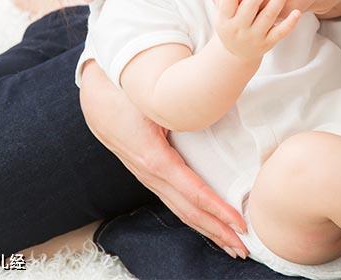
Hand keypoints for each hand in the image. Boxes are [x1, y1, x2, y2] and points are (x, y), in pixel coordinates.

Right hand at [79, 61, 248, 258]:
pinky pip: (173, 200)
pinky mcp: (147, 172)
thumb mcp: (155, 100)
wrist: (96, 94)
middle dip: (218, 231)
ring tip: (231, 244)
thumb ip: (183, 108)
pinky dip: (193, 214)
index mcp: (155, 159)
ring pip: (180, 210)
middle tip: (245, 249)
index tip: (242, 224)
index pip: (194, 193)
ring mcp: (147, 176)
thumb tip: (214, 103)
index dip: (219, 210)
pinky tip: (206, 222)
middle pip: (189, 211)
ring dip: (207, 228)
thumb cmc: (127, 92)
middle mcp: (150, 174)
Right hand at [212, 0, 300, 60]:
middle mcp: (238, 29)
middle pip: (249, 8)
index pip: (227, 1)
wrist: (236, 55)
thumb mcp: (221, 15)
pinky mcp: (268, 43)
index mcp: (225, 19)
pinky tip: (297, 12)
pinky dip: (290, 23)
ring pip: (267, 18)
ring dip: (277, 2)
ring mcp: (254, 37)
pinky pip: (280, 33)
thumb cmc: (230, 27)